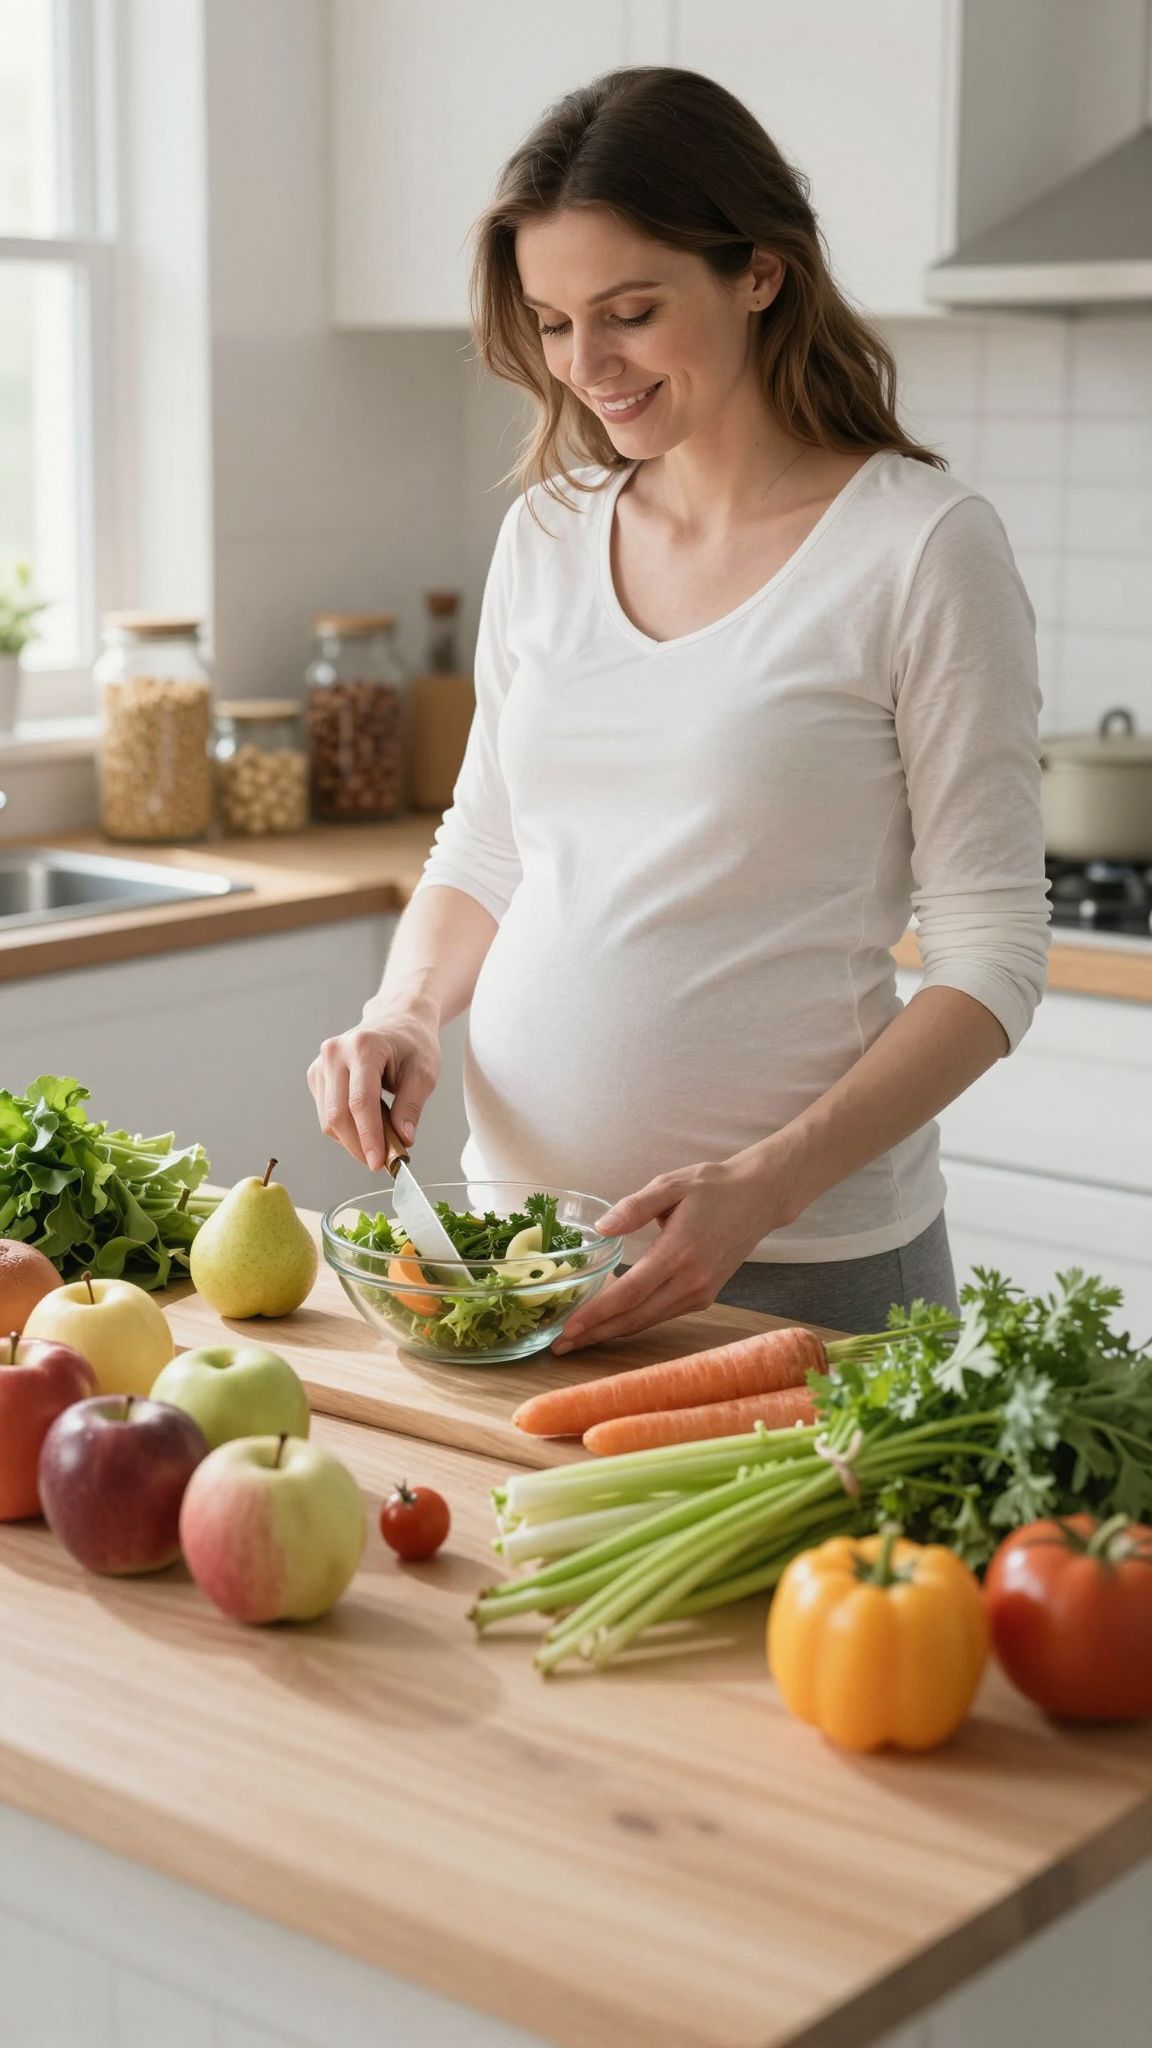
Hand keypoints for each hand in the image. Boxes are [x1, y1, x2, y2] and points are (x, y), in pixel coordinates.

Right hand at [307, 998, 440, 1170]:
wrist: (396, 1020)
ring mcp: (321, 1064)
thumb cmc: (413, 1044)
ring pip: (329, 1119)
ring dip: (353, 1141)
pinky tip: (367, 1125)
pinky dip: (346, 1129)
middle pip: (338, 1115)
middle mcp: (335, 1053)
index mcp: (364, 1046)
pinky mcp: (316, 1075)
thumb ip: (411, 1106)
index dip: (369, 1136)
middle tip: (382, 1162)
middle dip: (359, 1146)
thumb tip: (403, 1140)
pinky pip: (326, 1114)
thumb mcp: (424, 1072)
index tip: (379, 1163)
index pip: (360, 1101)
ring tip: (381, 1141)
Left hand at [552, 1151, 793, 1352]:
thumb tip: (602, 1229)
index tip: (567, 1328)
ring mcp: (700, 1292)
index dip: (596, 1314)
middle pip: (635, 1318)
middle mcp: (691, 1281)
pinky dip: (633, 1320)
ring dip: (611, 1332)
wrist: (759, 1197)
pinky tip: (610, 1320)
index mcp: (679, 1252)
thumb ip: (634, 1206)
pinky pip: (662, 1314)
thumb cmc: (713, 1187)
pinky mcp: (704, 1295)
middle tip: (559, 1346)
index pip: (629, 1293)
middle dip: (595, 1334)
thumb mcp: (671, 1185)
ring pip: (648, 1321)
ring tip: (577, 1338)